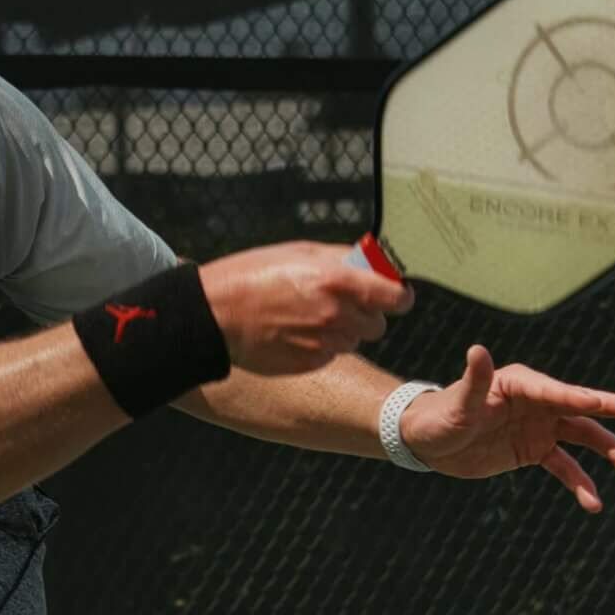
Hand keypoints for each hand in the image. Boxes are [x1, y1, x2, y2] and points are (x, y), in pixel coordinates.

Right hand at [200, 243, 412, 376]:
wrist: (215, 315)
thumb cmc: (253, 275)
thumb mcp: (301, 251)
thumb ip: (343, 258)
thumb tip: (374, 262)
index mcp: (337, 281)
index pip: (396, 297)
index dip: (399, 296)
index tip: (395, 295)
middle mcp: (336, 315)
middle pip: (378, 324)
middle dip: (366, 314)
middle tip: (341, 304)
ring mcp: (324, 343)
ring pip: (354, 340)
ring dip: (342, 330)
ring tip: (309, 316)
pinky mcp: (310, 363)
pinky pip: (331, 354)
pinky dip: (322, 345)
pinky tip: (296, 332)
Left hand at [402, 344, 614, 512]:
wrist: (428, 442)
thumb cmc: (439, 416)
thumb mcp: (457, 403)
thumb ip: (473, 381)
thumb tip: (477, 350)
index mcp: (520, 383)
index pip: (552, 391)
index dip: (574, 396)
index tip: (598, 402)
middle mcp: (536, 401)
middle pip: (578, 406)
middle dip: (608, 409)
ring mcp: (539, 426)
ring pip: (580, 437)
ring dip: (605, 450)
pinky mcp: (534, 450)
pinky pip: (564, 466)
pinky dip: (579, 483)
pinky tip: (593, 502)